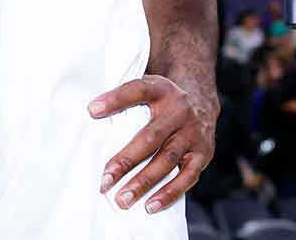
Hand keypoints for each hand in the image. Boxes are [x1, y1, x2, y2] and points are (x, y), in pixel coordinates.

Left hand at [90, 75, 216, 213]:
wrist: (202, 100)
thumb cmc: (162, 102)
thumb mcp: (147, 89)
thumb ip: (124, 99)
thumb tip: (91, 113)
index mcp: (162, 90)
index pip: (138, 90)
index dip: (115, 99)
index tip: (92, 111)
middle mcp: (180, 110)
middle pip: (151, 137)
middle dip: (126, 161)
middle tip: (105, 181)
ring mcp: (193, 133)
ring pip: (167, 159)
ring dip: (144, 182)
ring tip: (123, 200)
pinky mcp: (204, 153)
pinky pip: (187, 176)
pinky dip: (169, 193)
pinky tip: (150, 205)